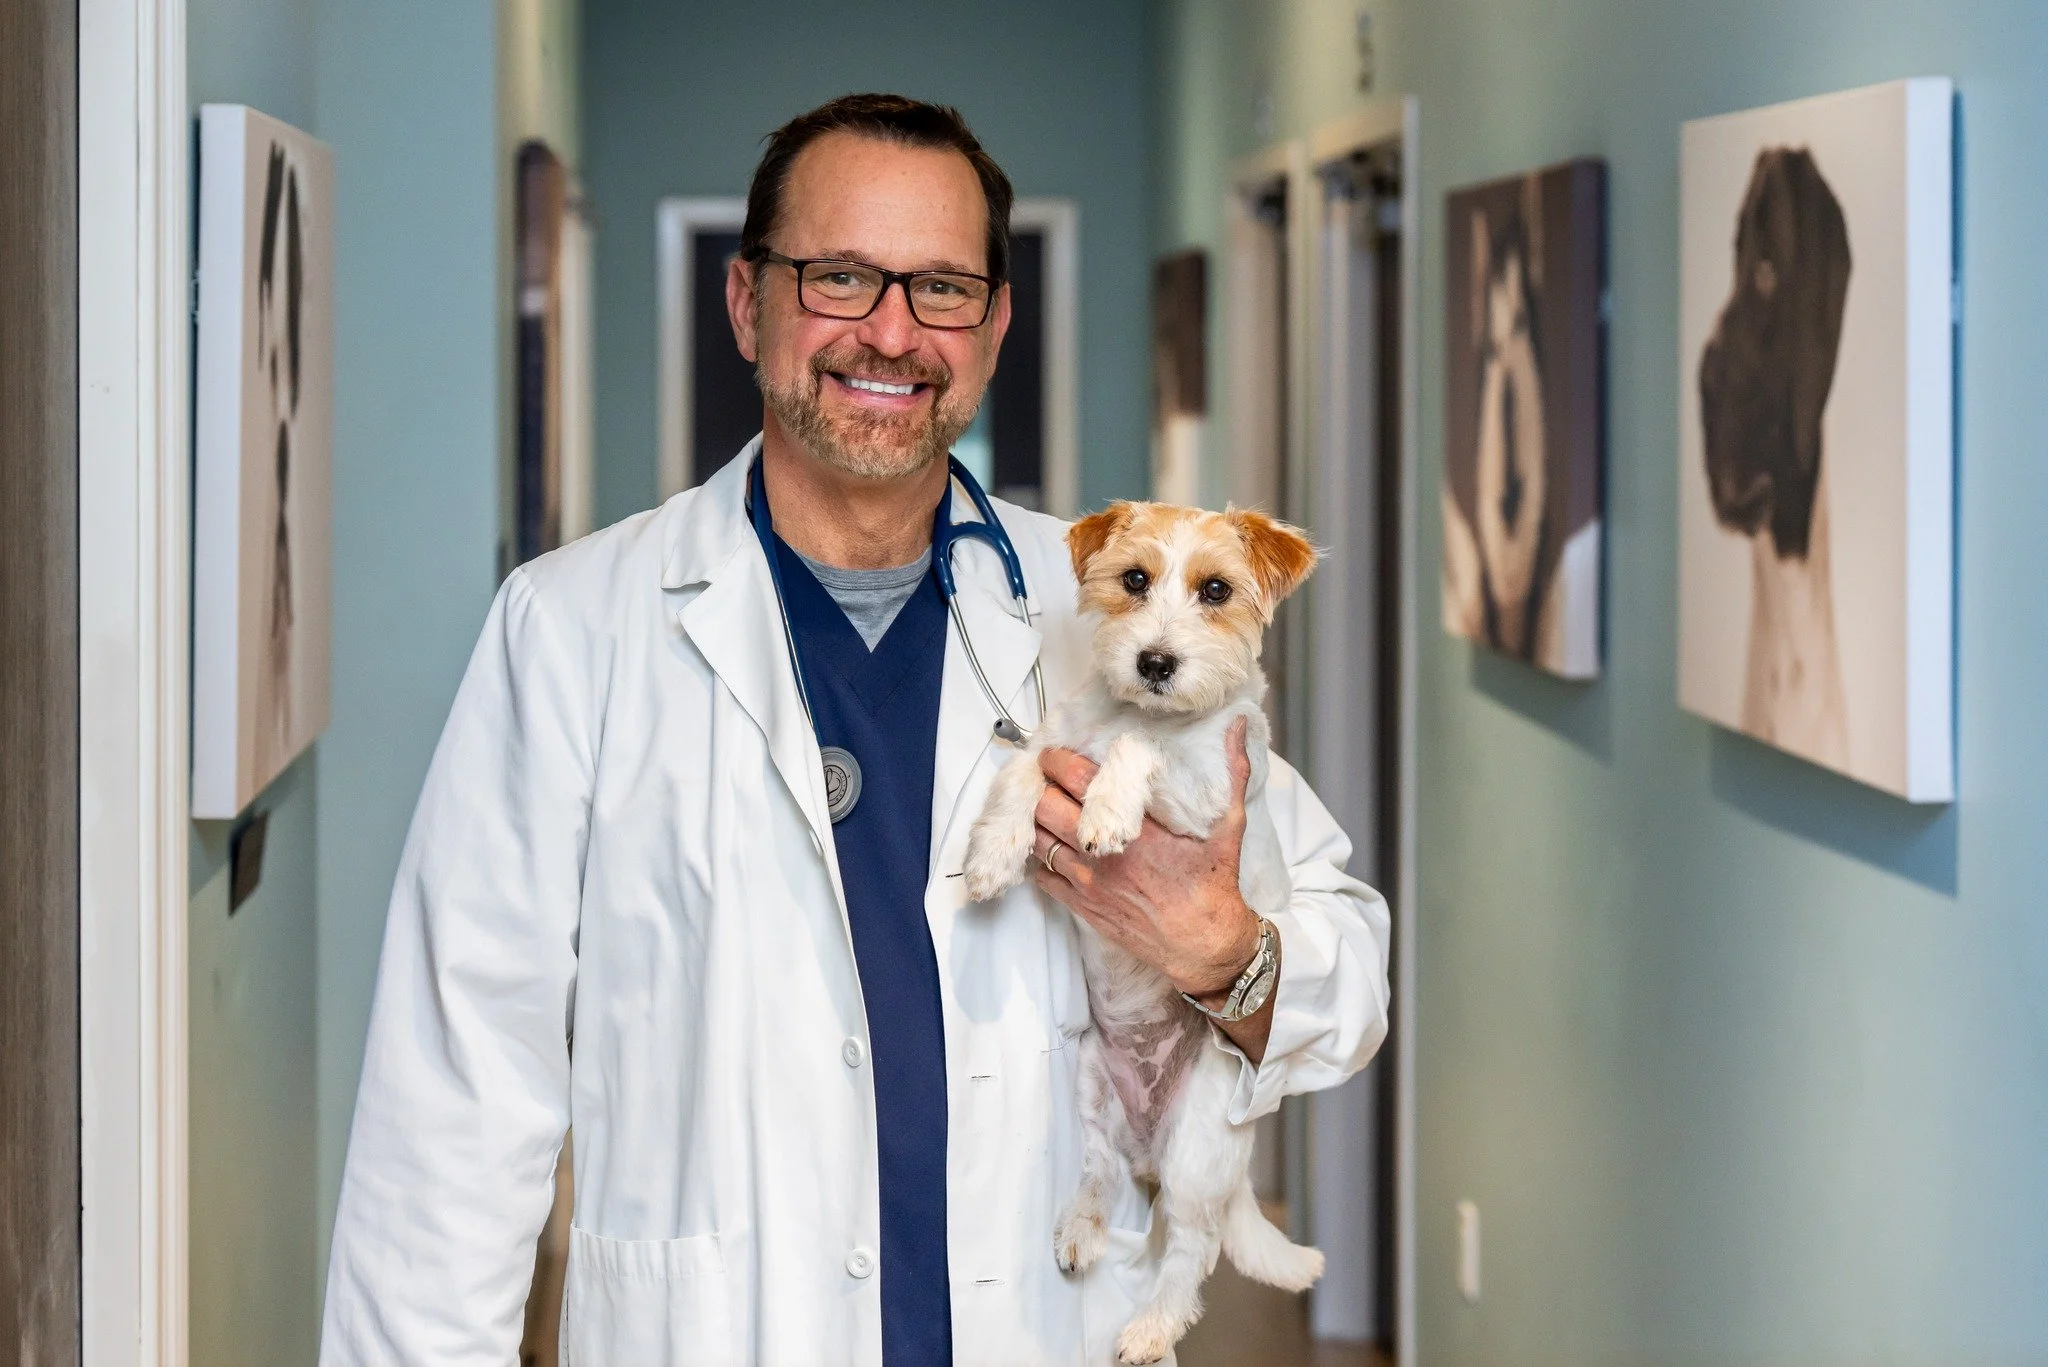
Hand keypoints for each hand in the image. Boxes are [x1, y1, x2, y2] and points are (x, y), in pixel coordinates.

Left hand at [1031, 718, 1273, 1057]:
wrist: (1204, 947)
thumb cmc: (1215, 887)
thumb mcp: (1230, 825)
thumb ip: (1233, 772)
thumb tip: (1238, 727)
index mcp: (1134, 830)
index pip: (1078, 781)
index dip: (1058, 761)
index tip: (1055, 752)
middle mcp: (1103, 855)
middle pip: (1045, 807)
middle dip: (1040, 786)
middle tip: (1043, 777)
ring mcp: (1088, 884)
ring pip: (1037, 841)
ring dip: (1035, 821)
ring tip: (1040, 806)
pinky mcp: (1082, 907)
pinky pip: (1042, 877)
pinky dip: (1039, 859)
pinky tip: (1047, 847)